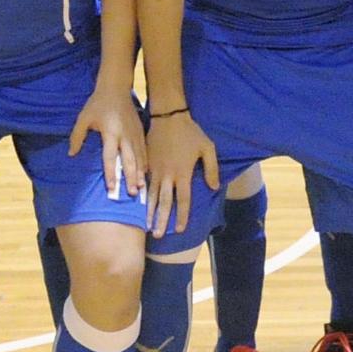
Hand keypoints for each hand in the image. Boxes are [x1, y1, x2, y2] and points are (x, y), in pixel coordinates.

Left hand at [70, 83, 147, 197]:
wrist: (116, 88)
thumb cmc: (98, 103)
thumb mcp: (83, 118)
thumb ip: (77, 136)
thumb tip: (71, 154)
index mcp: (111, 132)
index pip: (111, 157)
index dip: (111, 174)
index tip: (112, 189)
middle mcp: (125, 136)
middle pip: (129, 160)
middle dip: (131, 178)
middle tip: (132, 194)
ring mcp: (135, 134)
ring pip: (139, 157)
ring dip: (140, 173)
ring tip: (141, 188)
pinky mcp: (140, 131)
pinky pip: (144, 151)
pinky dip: (145, 163)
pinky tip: (145, 173)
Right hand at [145, 110, 219, 235]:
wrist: (168, 116)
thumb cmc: (190, 132)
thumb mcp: (207, 148)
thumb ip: (211, 169)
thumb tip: (214, 187)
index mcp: (183, 173)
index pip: (183, 200)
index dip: (181, 216)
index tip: (179, 229)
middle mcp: (168, 175)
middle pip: (164, 202)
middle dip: (161, 220)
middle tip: (158, 235)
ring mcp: (155, 170)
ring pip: (151, 195)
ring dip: (148, 211)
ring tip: (146, 225)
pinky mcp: (147, 164)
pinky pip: (144, 183)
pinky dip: (141, 195)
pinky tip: (138, 204)